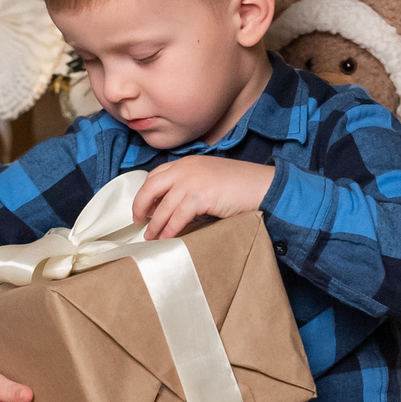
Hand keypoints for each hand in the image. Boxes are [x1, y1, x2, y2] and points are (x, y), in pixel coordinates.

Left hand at [132, 156, 275, 239]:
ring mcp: (192, 181)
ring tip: (150, 237)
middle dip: (140, 206)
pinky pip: (177, 217)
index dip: (146, 192)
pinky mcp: (200, 197)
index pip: (157, 175)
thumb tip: (174, 206)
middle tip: (138, 221)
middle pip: (151, 187)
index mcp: (187, 162)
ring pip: (163, 206)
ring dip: (154, 224)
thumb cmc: (241, 184)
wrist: (262, 186)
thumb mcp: (210, 177)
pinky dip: (170, 230)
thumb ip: (191, 184)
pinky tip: (167, 239)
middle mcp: (186, 169)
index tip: (143, 206)